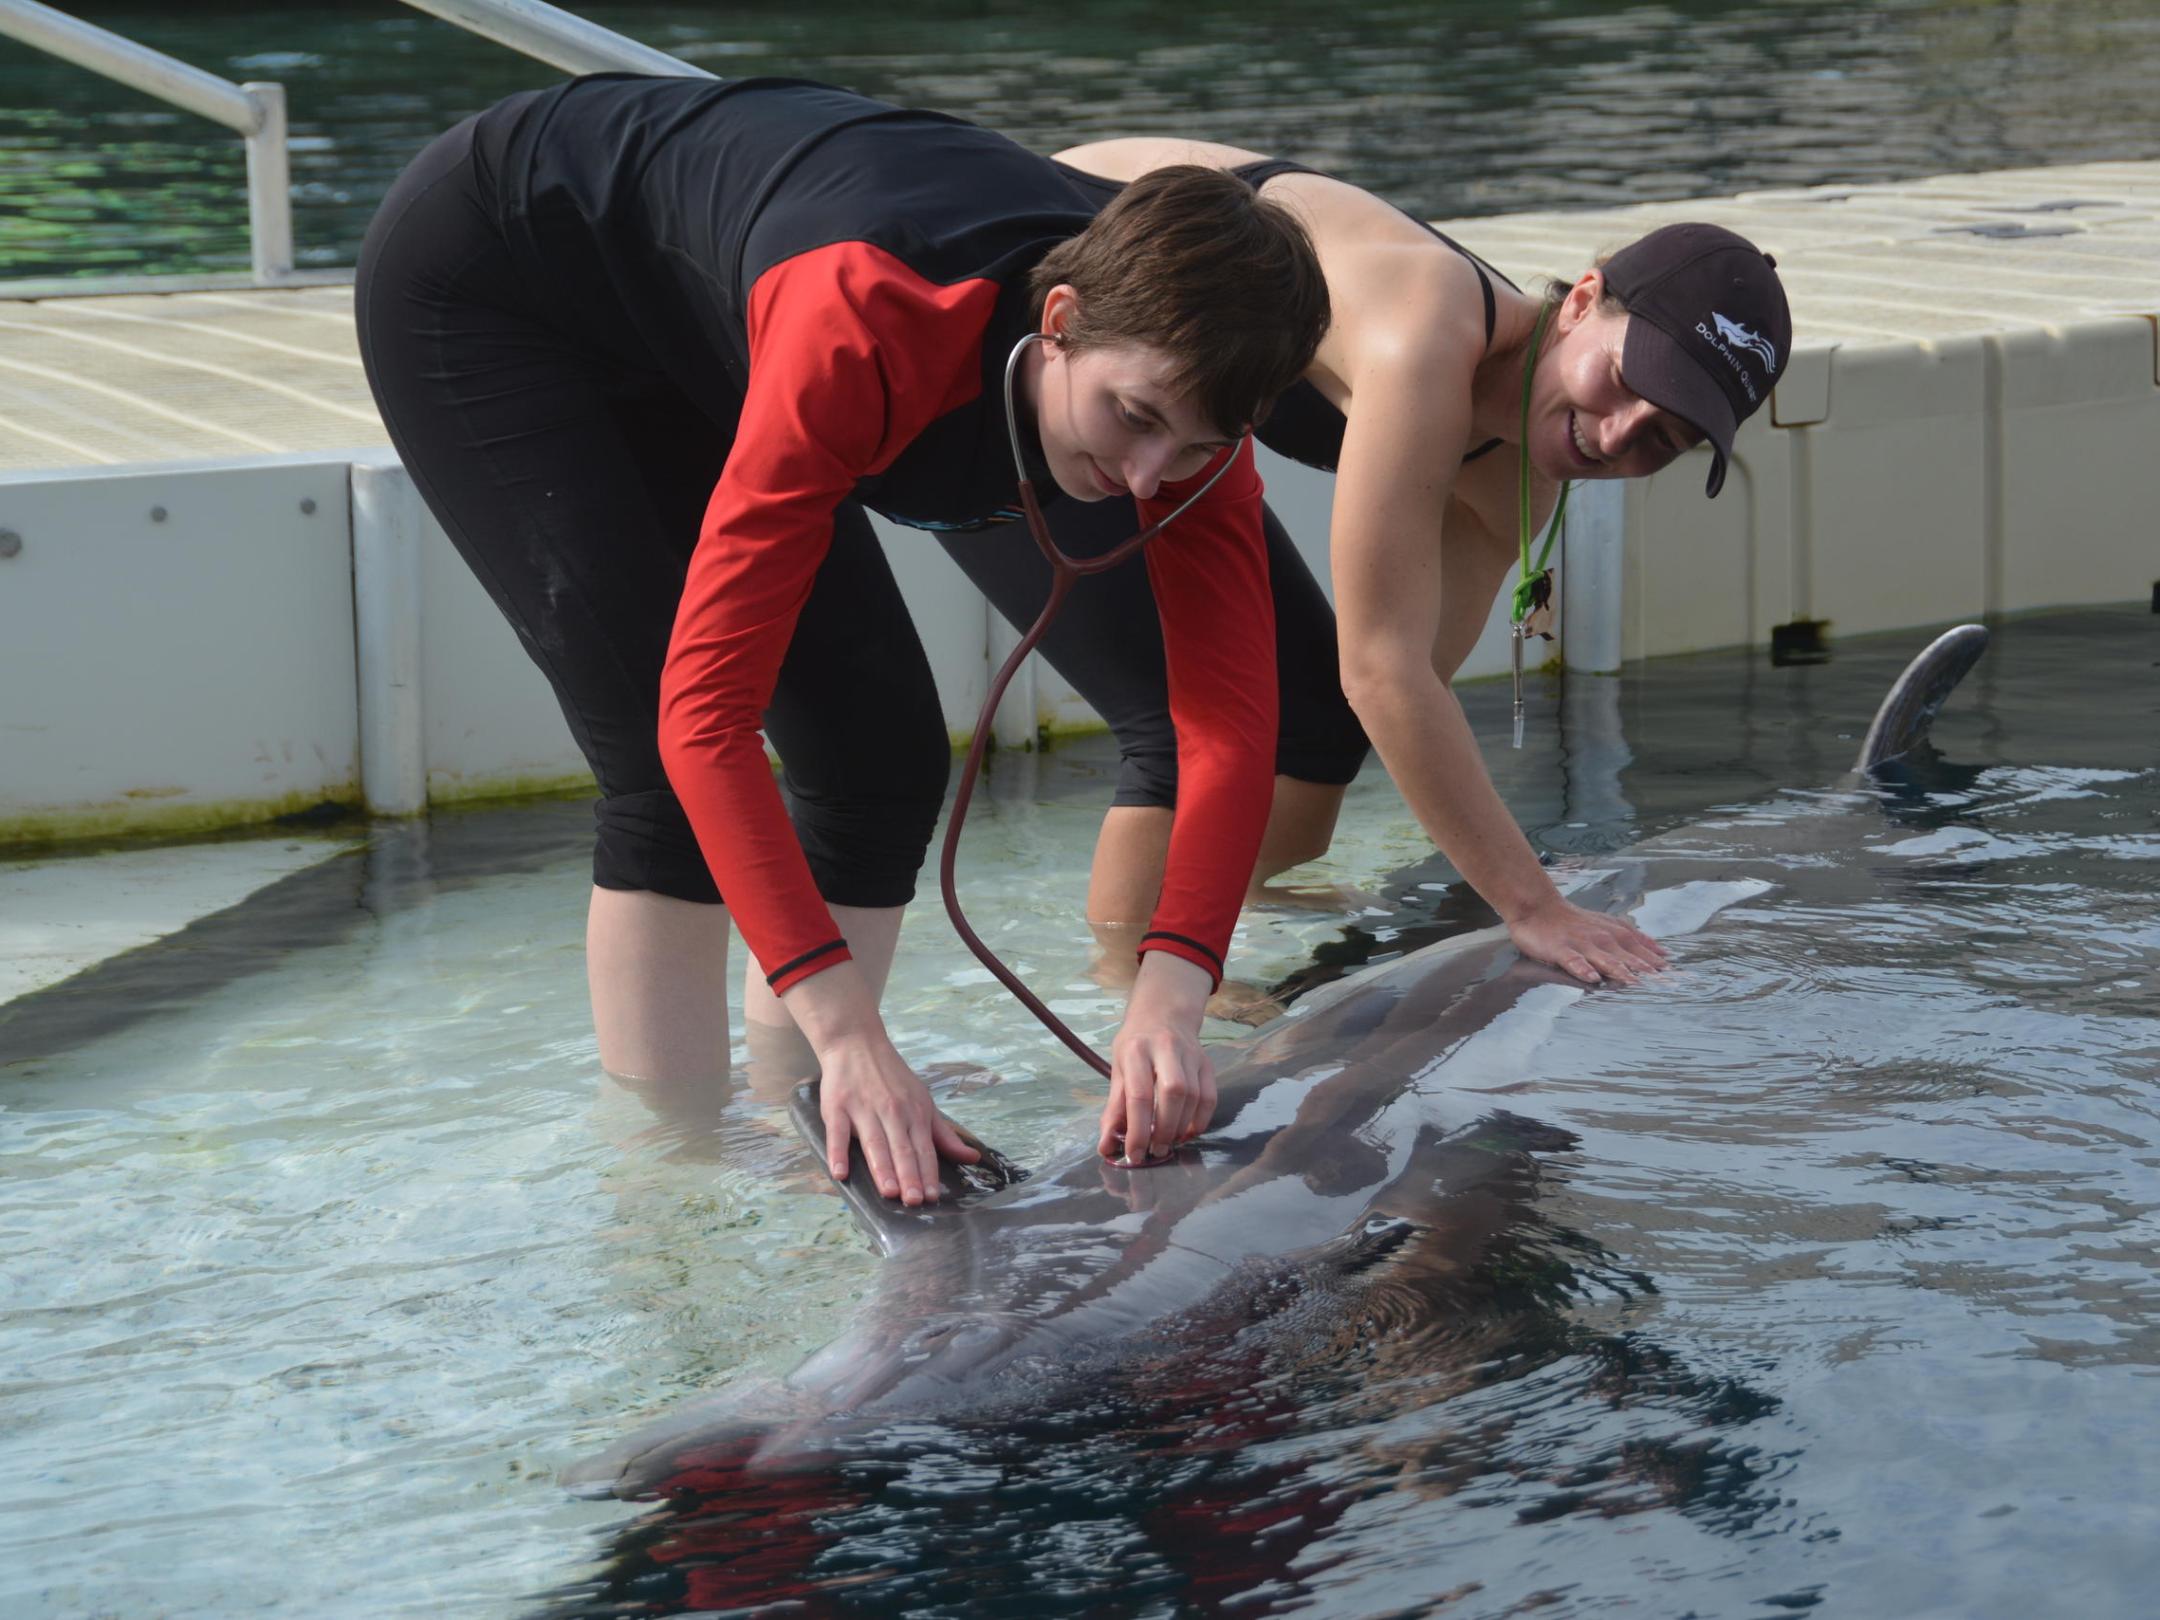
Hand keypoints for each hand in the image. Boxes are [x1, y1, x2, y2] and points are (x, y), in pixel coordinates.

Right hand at [814, 1030, 978, 1205]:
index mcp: (915, 1113)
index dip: (928, 1173)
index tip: (932, 1197)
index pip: (924, 1148)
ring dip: (882, 1168)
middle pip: (901, 1148)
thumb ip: (944, 1134)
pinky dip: (838, 1152)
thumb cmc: (892, 1077)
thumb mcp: (923, 1101)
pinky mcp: (837, 1107)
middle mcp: (892, 1111)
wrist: (856, 1043)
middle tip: (913, 1201)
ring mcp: (864, 1109)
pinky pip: (837, 1133)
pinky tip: (840, 1173)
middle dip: (909, 1175)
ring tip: (889, 1192)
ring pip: (875, 1142)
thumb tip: (972, 1158)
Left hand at [1098, 952, 1216, 1162]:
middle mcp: (1166, 1048)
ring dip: (1181, 1127)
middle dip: (1164, 1129)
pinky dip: (1200, 1120)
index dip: (1137, 1130)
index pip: (1139, 1095)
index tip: (1134, 1154)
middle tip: (1155, 1150)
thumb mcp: (1118, 1071)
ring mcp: (1191, 1054)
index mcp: (1136, 1051)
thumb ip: (1114, 1110)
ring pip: (1194, 1096)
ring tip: (1167, 1143)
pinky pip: (1210, 1097)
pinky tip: (1187, 1132)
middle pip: (1172, 1092)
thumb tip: (1106, 1147)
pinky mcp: (1207, 1063)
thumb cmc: (1135, 1047)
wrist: (1163, 1014)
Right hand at [1506, 895, 1667, 985]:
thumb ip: (1636, 939)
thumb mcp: (1610, 924)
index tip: (1681, 979)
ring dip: (1621, 971)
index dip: (1660, 965)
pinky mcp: (1561, 949)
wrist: (1539, 908)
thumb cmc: (1574, 920)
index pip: (1643, 951)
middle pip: (1629, 958)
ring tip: (1635, 984)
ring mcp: (1582, 944)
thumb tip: (1664, 953)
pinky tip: (1592, 978)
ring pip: (1605, 959)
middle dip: (1649, 972)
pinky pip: (1573, 960)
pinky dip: (1583, 968)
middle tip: (1667, 987)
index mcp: (1616, 934)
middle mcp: (1603, 939)